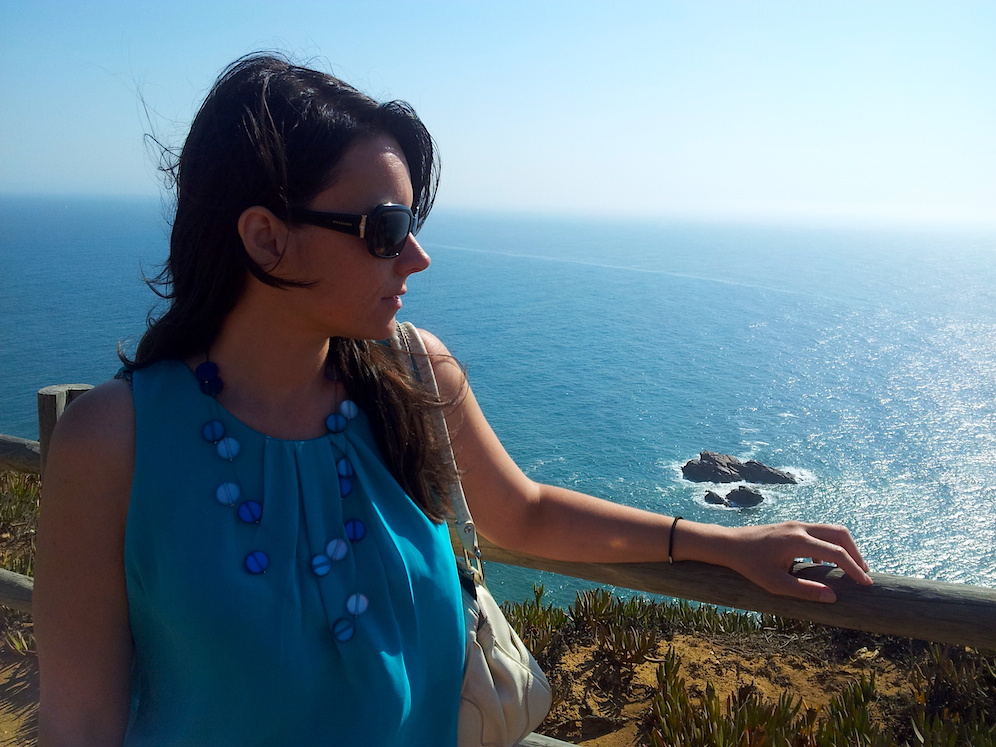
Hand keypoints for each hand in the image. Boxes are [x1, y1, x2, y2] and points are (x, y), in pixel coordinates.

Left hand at [722, 521, 872, 602]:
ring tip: (850, 569)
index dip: (854, 569)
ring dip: (844, 547)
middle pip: (840, 534)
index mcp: (798, 541)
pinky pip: (818, 531)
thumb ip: (805, 590)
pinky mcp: (791, 526)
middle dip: (856, 554)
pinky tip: (823, 563)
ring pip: (831, 530)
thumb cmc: (749, 565)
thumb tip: (832, 597)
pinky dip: (829, 544)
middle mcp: (800, 528)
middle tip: (863, 574)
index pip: (837, 553)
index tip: (866, 584)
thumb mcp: (775, 584)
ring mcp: (796, 524)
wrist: (729, 544)